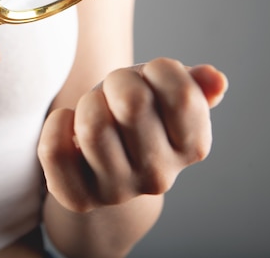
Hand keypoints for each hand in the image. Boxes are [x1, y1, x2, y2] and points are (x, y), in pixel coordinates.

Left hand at [38, 58, 227, 212]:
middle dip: (118, 80)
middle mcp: (160, 176)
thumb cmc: (135, 114)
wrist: (101, 162)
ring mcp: (117, 191)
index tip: (150, 78)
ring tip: (94, 109)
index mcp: (192, 147)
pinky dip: (56, 124)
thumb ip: (191, 84)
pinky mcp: (78, 198)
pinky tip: (67, 124)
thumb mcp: (163, 92)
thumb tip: (214, 80)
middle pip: (133, 102)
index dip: (159, 70)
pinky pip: (55, 150)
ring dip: (88, 102)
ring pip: (93, 126)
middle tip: (114, 90)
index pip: (182, 95)